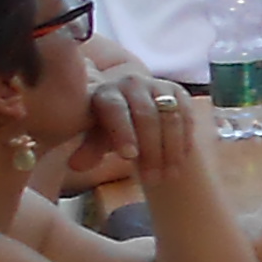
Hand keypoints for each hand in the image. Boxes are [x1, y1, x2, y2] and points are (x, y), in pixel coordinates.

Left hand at [55, 54, 194, 196]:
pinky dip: (184, 141)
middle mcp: (132, 83)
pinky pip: (186, 117)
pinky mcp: (179, 93)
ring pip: (170, 118)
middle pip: (146, 115)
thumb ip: (89, 150)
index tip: (129, 157)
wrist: (134, 112)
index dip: (123, 132)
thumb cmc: (111, 129)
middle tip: (152, 178)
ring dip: (171, 150)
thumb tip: (75, 165)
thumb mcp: (97, 140)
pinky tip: (180, 162)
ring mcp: (158, 86)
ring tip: (169, 176)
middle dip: (150, 150)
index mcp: (107, 92)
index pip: (116, 110)